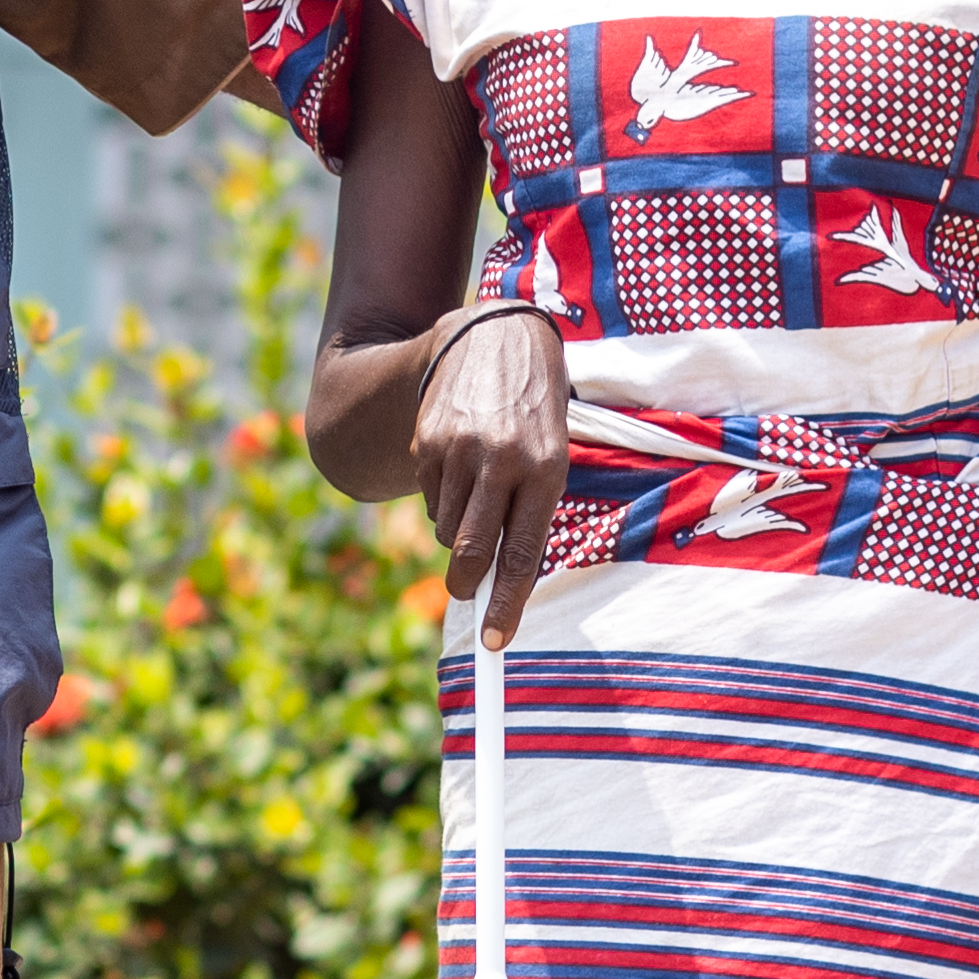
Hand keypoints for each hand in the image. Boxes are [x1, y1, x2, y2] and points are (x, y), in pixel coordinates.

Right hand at [419, 309, 573, 647]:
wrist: (495, 337)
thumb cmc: (535, 412)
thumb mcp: (552, 455)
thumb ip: (531, 512)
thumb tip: (504, 581)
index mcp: (545, 469)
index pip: (523, 552)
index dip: (507, 603)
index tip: (495, 642)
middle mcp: (501, 461)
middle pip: (472, 550)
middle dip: (466, 585)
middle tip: (465, 594)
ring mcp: (459, 449)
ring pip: (446, 529)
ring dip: (457, 532)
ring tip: (477, 497)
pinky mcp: (426, 441)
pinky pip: (428, 498)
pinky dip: (441, 499)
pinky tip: (459, 468)